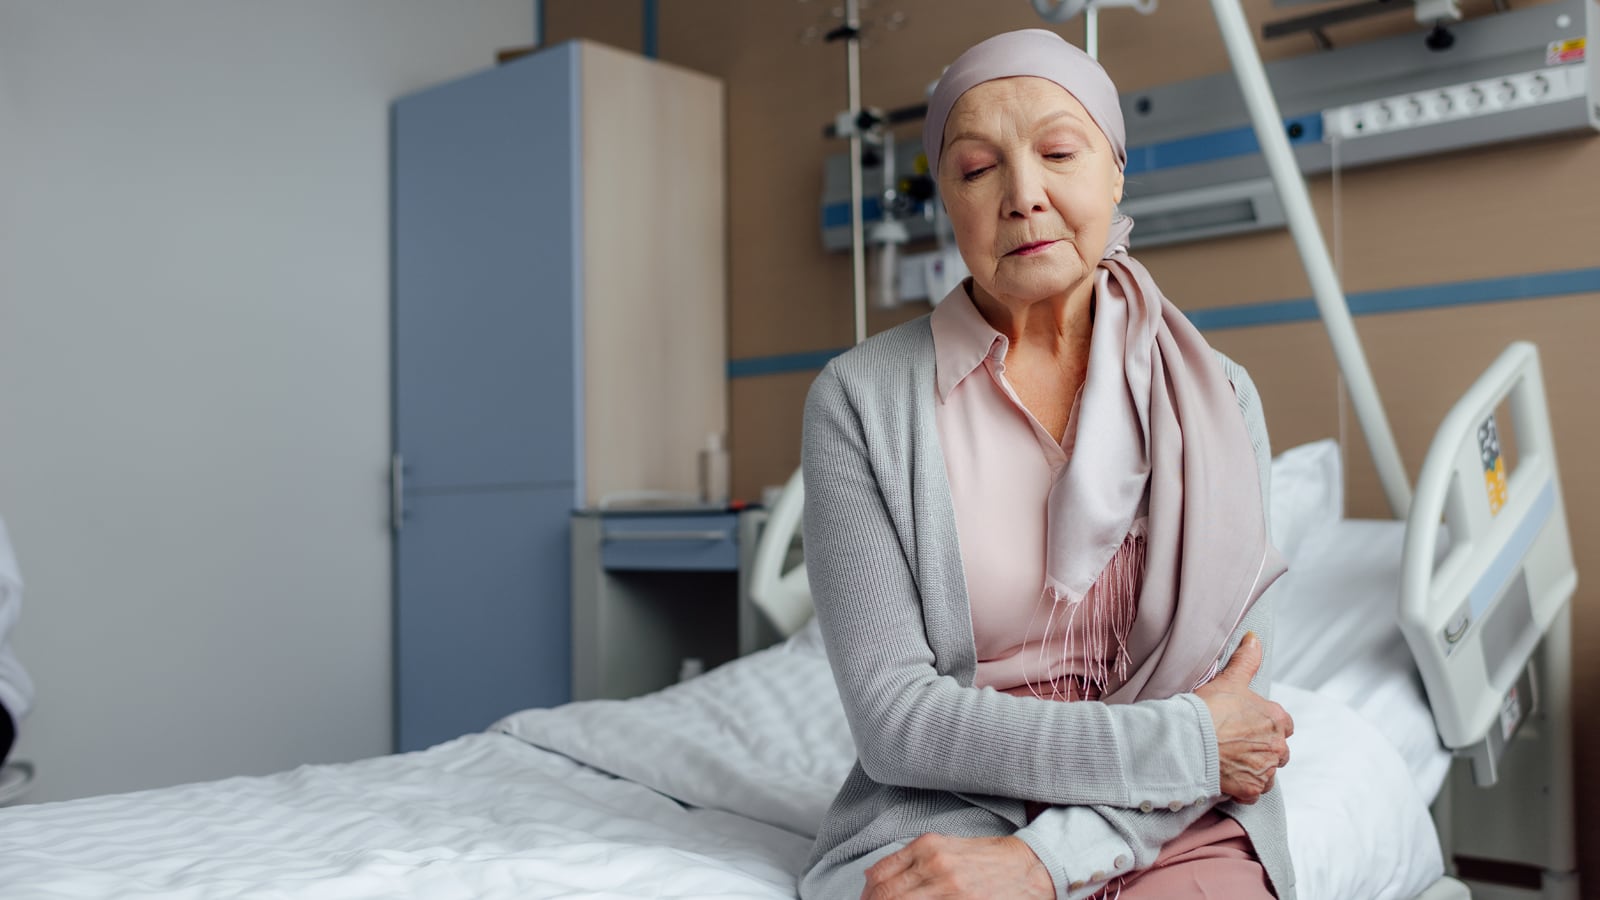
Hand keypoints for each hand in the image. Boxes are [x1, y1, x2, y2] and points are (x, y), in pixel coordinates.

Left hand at [862, 834, 1052, 899]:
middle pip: (886, 896)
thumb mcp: (945, 847)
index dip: (866, 893)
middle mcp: (934, 866)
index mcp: (927, 846)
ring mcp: (949, 890)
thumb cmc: (986, 858)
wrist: (1027, 867)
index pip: (879, 874)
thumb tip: (874, 878)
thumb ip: (912, 860)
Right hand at [1194, 632, 1293, 803]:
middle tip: (1238, 744)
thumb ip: (1246, 660)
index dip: (1267, 724)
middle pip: (1279, 750)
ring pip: (1268, 772)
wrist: (1189, 742)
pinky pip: (1255, 792)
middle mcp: (1277, 746)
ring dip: (1255, 768)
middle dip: (1263, 748)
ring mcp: (1265, 770)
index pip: (1284, 724)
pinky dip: (1244, 788)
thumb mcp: (1229, 680)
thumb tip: (1254, 638)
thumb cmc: (1208, 710)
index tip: (1249, 724)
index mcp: (1276, 718)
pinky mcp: (1252, 789)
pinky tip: (1229, 778)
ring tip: (1231, 761)